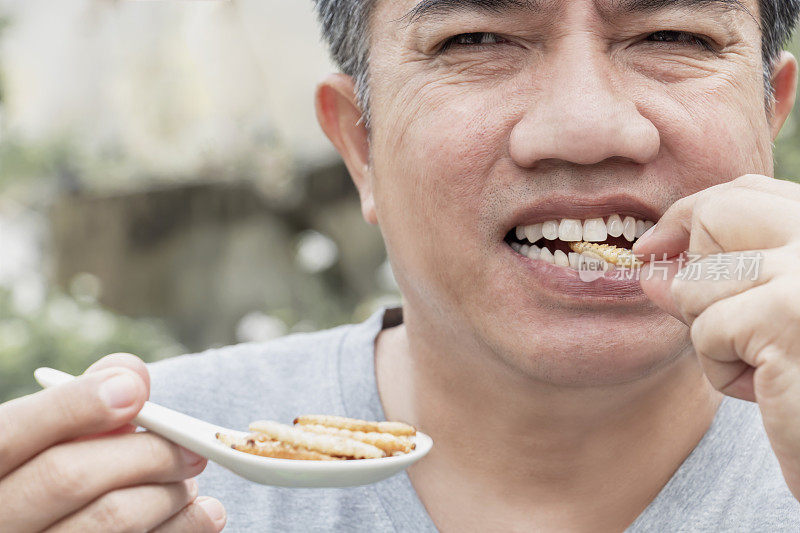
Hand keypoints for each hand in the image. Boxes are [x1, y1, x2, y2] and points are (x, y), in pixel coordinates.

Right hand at [0, 353, 226, 531]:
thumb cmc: (43, 476)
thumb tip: (131, 374)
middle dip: (146, 453)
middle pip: (69, 476)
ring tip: (190, 480)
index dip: (75, 407)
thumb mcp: (45, 438)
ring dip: (167, 494)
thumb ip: (81, 401)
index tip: (134, 391)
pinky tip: (202, 513)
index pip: (12, 434)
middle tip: (193, 448)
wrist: (38, 528)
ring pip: (108, 519)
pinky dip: (181, 528)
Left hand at [633, 174, 799, 499]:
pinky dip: (726, 371)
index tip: (654, 246)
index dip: (690, 216)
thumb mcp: (769, 316)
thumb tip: (649, 270)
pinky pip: (706, 333)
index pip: (746, 192)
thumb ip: (718, 281)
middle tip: (719, 323)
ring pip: (696, 287)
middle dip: (696, 271)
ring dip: (718, 339)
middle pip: (716, 217)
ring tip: (773, 367)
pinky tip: (773, 389)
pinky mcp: (785, 317)